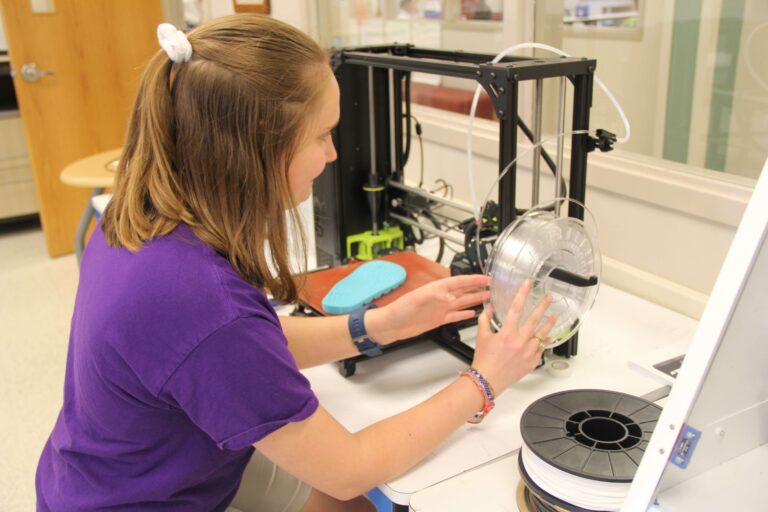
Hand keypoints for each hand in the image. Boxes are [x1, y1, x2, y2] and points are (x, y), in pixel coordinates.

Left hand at [366, 274, 490, 343]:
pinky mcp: (438, 319)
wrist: (390, 325)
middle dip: (478, 287)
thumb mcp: (417, 299)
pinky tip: (472, 313)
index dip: (474, 279)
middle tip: (493, 287)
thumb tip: (451, 295)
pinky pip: (455, 315)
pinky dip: (464, 314)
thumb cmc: (399, 310)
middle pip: (464, 290)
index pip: (460, 281)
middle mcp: (440, 297)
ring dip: (475, 299)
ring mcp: (440, 309)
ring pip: (462, 302)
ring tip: (488, 298)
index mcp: (437, 289)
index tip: (487, 278)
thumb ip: (435, 296)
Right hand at [471, 279, 555, 393]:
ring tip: (553, 316)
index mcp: (507, 333)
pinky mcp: (531, 362)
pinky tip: (546, 337)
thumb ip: (485, 319)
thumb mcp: (481, 336)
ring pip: (542, 335)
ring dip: (548, 324)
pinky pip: (541, 349)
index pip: (516, 308)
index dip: (523, 293)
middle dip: (543, 306)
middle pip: (534, 319)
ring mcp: (527, 353)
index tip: (528, 284)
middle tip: (549, 298)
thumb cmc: (483, 360)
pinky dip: (543, 342)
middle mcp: (519, 342)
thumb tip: (490, 308)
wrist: (487, 381)